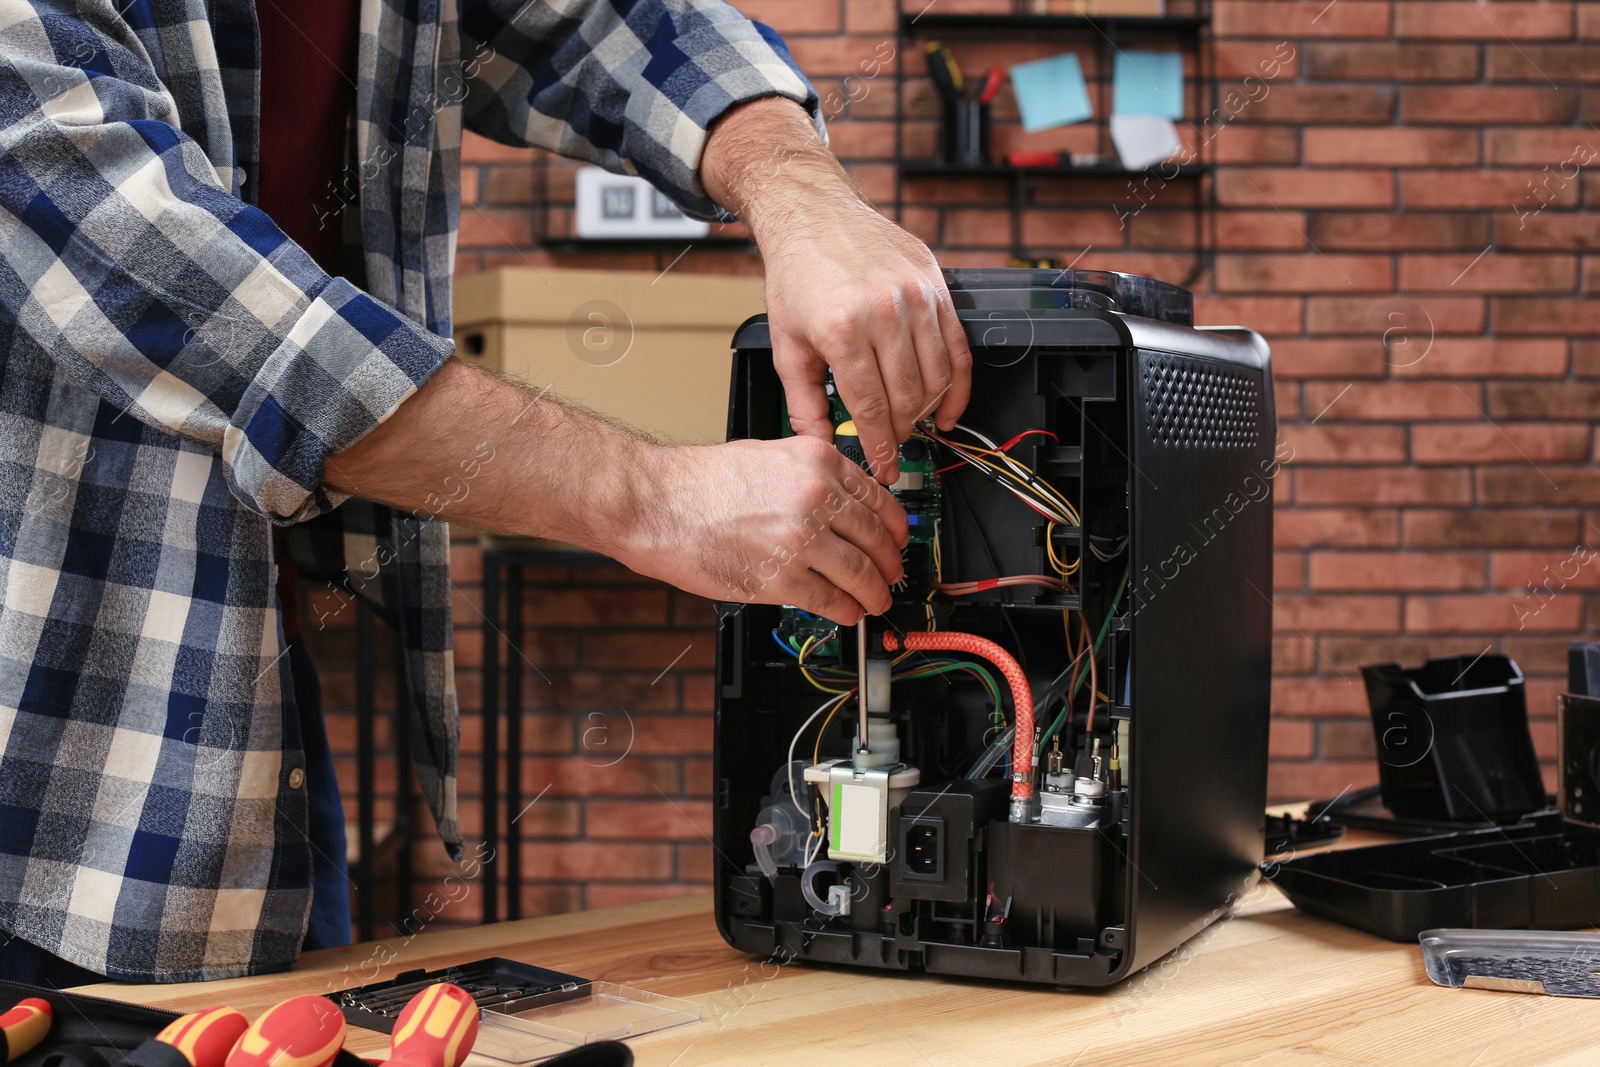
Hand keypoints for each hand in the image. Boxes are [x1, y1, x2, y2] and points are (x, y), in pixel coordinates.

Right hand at [619, 435, 908, 624]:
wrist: (656, 503)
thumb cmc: (697, 481)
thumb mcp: (767, 454)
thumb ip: (809, 476)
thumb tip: (838, 504)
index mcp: (816, 461)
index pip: (878, 498)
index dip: (895, 526)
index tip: (898, 539)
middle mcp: (816, 497)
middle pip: (875, 537)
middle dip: (889, 562)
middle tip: (892, 574)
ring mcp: (801, 539)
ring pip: (860, 572)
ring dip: (874, 592)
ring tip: (876, 600)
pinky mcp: (781, 577)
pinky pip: (830, 599)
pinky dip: (846, 610)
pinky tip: (848, 612)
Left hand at [701, 97, 972, 484]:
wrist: (813, 214)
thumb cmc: (797, 274)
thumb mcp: (786, 345)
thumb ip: (804, 402)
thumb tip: (821, 444)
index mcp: (842, 329)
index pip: (871, 406)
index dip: (880, 444)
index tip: (884, 466)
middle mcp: (884, 311)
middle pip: (908, 396)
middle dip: (902, 430)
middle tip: (894, 444)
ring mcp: (916, 296)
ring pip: (937, 376)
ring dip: (928, 411)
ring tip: (914, 424)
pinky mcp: (937, 285)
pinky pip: (958, 347)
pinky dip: (958, 385)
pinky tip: (949, 408)